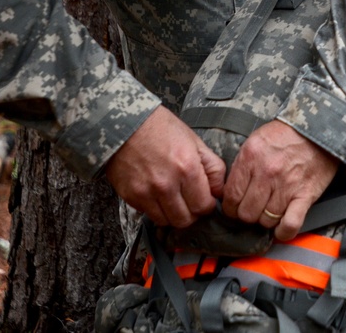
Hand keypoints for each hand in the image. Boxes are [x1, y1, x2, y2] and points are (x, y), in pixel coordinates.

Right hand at [104, 105, 225, 227]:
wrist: (125, 123)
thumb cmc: (161, 128)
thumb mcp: (195, 141)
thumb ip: (213, 168)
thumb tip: (219, 192)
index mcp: (187, 168)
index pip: (204, 206)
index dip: (207, 205)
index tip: (204, 198)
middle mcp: (166, 184)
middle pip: (186, 220)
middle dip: (191, 213)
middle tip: (189, 200)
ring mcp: (146, 193)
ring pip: (167, 222)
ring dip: (173, 214)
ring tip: (173, 197)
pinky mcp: (131, 196)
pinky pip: (149, 215)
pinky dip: (156, 209)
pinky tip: (157, 193)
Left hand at [222, 120, 338, 241]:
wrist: (317, 129)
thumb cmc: (286, 135)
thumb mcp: (255, 141)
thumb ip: (241, 166)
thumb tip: (230, 191)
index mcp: (250, 158)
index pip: (231, 196)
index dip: (230, 208)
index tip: (235, 208)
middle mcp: (266, 173)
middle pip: (246, 213)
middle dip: (247, 215)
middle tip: (253, 210)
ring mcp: (286, 185)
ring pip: (266, 221)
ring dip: (266, 221)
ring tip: (269, 212)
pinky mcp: (305, 195)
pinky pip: (290, 224)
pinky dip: (284, 232)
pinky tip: (281, 228)